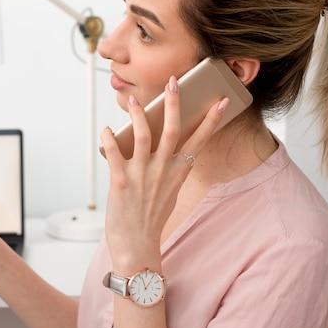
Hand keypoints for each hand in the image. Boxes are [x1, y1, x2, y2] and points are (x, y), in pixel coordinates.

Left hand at [100, 76, 227, 268]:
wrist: (137, 246)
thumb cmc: (151, 219)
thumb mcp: (169, 193)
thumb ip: (170, 170)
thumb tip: (167, 151)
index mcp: (178, 173)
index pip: (199, 141)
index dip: (210, 121)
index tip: (221, 101)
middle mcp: (163, 172)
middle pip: (172, 131)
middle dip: (174, 104)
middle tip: (173, 82)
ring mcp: (143, 176)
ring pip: (143, 137)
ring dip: (139, 116)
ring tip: (134, 100)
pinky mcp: (121, 182)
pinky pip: (114, 154)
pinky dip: (109, 139)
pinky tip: (106, 130)